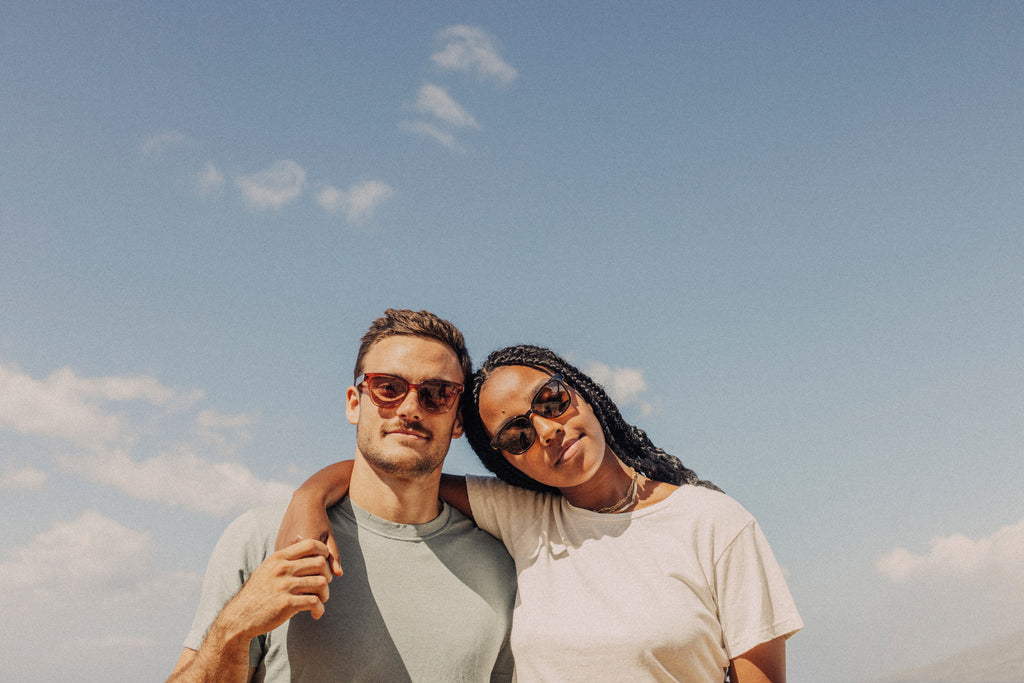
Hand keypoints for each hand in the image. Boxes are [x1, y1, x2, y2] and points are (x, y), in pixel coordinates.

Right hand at [219, 539, 334, 640]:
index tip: (326, 563)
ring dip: (325, 594)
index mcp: (278, 558)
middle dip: (327, 575)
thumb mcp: (266, 570)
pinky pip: (315, 602)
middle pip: (320, 563)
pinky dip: (319, 609)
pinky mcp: (287, 604)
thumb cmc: (257, 594)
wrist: (240, 617)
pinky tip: (315, 613)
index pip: (310, 544)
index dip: (323, 551)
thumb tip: (309, 555)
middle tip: (323, 587)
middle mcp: (282, 569)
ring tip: (320, 601)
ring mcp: (284, 586)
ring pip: (321, 583)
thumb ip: (284, 562)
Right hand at [275, 492, 342, 576]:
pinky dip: (293, 564)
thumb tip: (339, 574)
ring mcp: (281, 546)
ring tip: (308, 561)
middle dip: (311, 571)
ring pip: (293, 567)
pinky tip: (298, 559)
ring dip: (300, 568)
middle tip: (317, 566)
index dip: (322, 571)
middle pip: (303, 569)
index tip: (325, 568)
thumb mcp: (330, 537)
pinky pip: (286, 562)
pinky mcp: (276, 547)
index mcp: (307, 542)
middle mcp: (292, 544)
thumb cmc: (320, 520)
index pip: (317, 568)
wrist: (304, 503)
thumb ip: (334, 555)